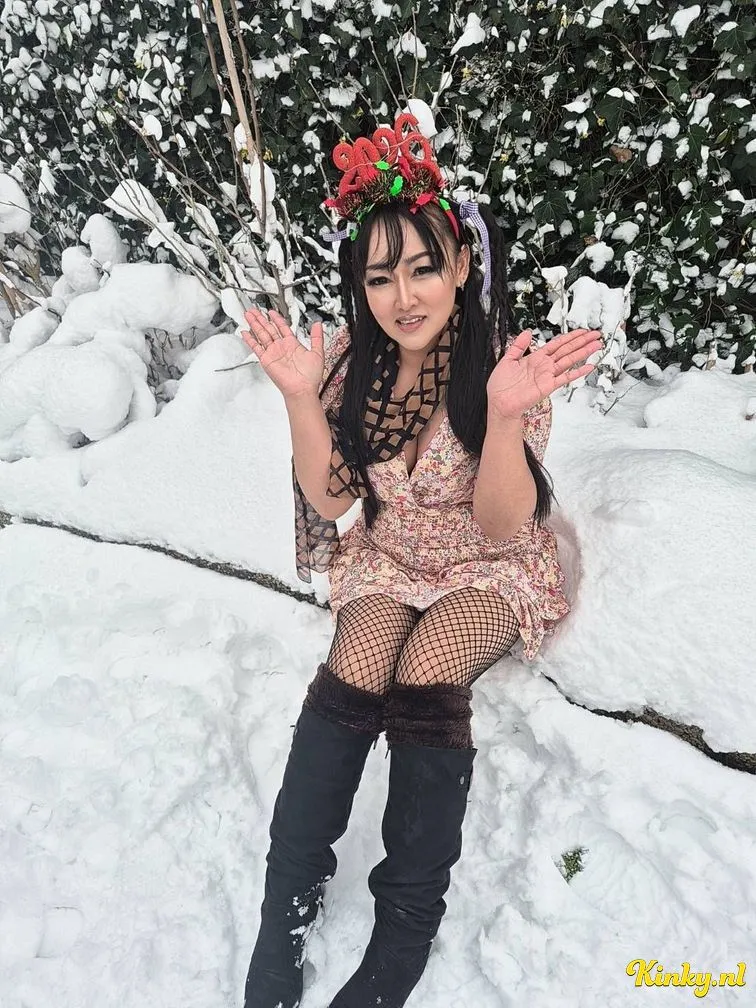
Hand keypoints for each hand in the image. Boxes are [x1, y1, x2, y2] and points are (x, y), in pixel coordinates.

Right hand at [242, 307, 324, 399]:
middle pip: (269, 329)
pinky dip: (250, 340)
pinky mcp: (266, 360)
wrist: (302, 389)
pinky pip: (256, 347)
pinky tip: (245, 333)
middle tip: (254, 310)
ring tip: (248, 315)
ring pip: (262, 334)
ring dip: (255, 324)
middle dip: (261, 319)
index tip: (272, 312)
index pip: (282, 327)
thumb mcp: (317, 353)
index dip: (277, 318)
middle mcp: (281, 348)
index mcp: (293, 345)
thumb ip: (317, 337)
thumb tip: (318, 325)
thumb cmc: (310, 376)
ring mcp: (273, 353)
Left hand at [487, 328, 603, 419]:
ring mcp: (547, 375)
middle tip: (596, 334)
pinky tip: (589, 366)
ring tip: (597, 345)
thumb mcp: (507, 360)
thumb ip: (518, 346)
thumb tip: (526, 332)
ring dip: (584, 352)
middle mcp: (544, 366)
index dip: (570, 337)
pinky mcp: (548, 386)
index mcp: (535, 358)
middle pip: (567, 350)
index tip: (581, 331)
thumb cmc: (501, 386)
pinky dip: (578, 372)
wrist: (499, 403)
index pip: (556, 344)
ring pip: (569, 360)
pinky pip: (565, 377)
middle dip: (582, 341)